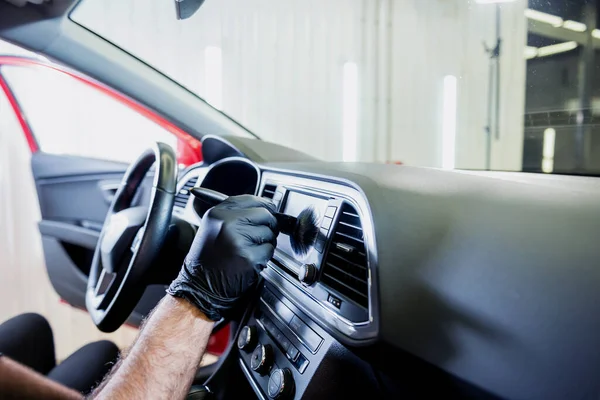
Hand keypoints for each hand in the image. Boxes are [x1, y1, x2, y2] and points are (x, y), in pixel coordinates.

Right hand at [167, 195, 277, 320]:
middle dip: (268, 226)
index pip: (252, 199)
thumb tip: (264, 208)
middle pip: (265, 215)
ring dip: (265, 243)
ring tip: (248, 250)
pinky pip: (268, 250)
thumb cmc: (208, 259)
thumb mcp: (213, 227)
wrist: (200, 286)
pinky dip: (264, 257)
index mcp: (218, 213)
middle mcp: (228, 223)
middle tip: (258, 236)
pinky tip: (249, 261)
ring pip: (269, 233)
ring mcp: (239, 240)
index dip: (265, 206)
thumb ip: (235, 214)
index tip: (269, 210)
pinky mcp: (249, 257)